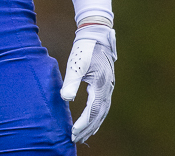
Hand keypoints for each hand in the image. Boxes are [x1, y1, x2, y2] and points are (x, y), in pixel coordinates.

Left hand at [60, 24, 115, 142]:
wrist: (97, 35)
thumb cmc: (85, 49)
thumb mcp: (76, 64)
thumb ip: (71, 82)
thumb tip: (66, 99)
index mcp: (100, 85)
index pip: (92, 111)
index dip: (83, 123)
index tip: (73, 133)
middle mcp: (107, 89)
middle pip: (99, 115)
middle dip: (87, 129)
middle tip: (75, 139)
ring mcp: (108, 87)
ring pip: (102, 112)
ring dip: (93, 125)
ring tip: (83, 136)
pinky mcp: (106, 84)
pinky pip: (103, 106)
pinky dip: (97, 117)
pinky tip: (91, 122)